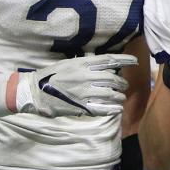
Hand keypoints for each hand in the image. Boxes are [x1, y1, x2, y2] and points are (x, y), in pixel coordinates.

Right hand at [16, 54, 135, 116]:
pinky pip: (102, 108)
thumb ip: (86, 63)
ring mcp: (84, 92)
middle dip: (122, 83)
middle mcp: (85, 77)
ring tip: (121, 97)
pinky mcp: (81, 106)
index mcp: (82, 64)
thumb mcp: (69, 63)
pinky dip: (113, 109)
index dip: (124, 60)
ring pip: (110, 94)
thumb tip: (104, 63)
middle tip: (124, 85)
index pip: (109, 60)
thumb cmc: (51, 75)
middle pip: (113, 79)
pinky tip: (118, 109)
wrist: (34, 91)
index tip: (135, 61)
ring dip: (119, 96)